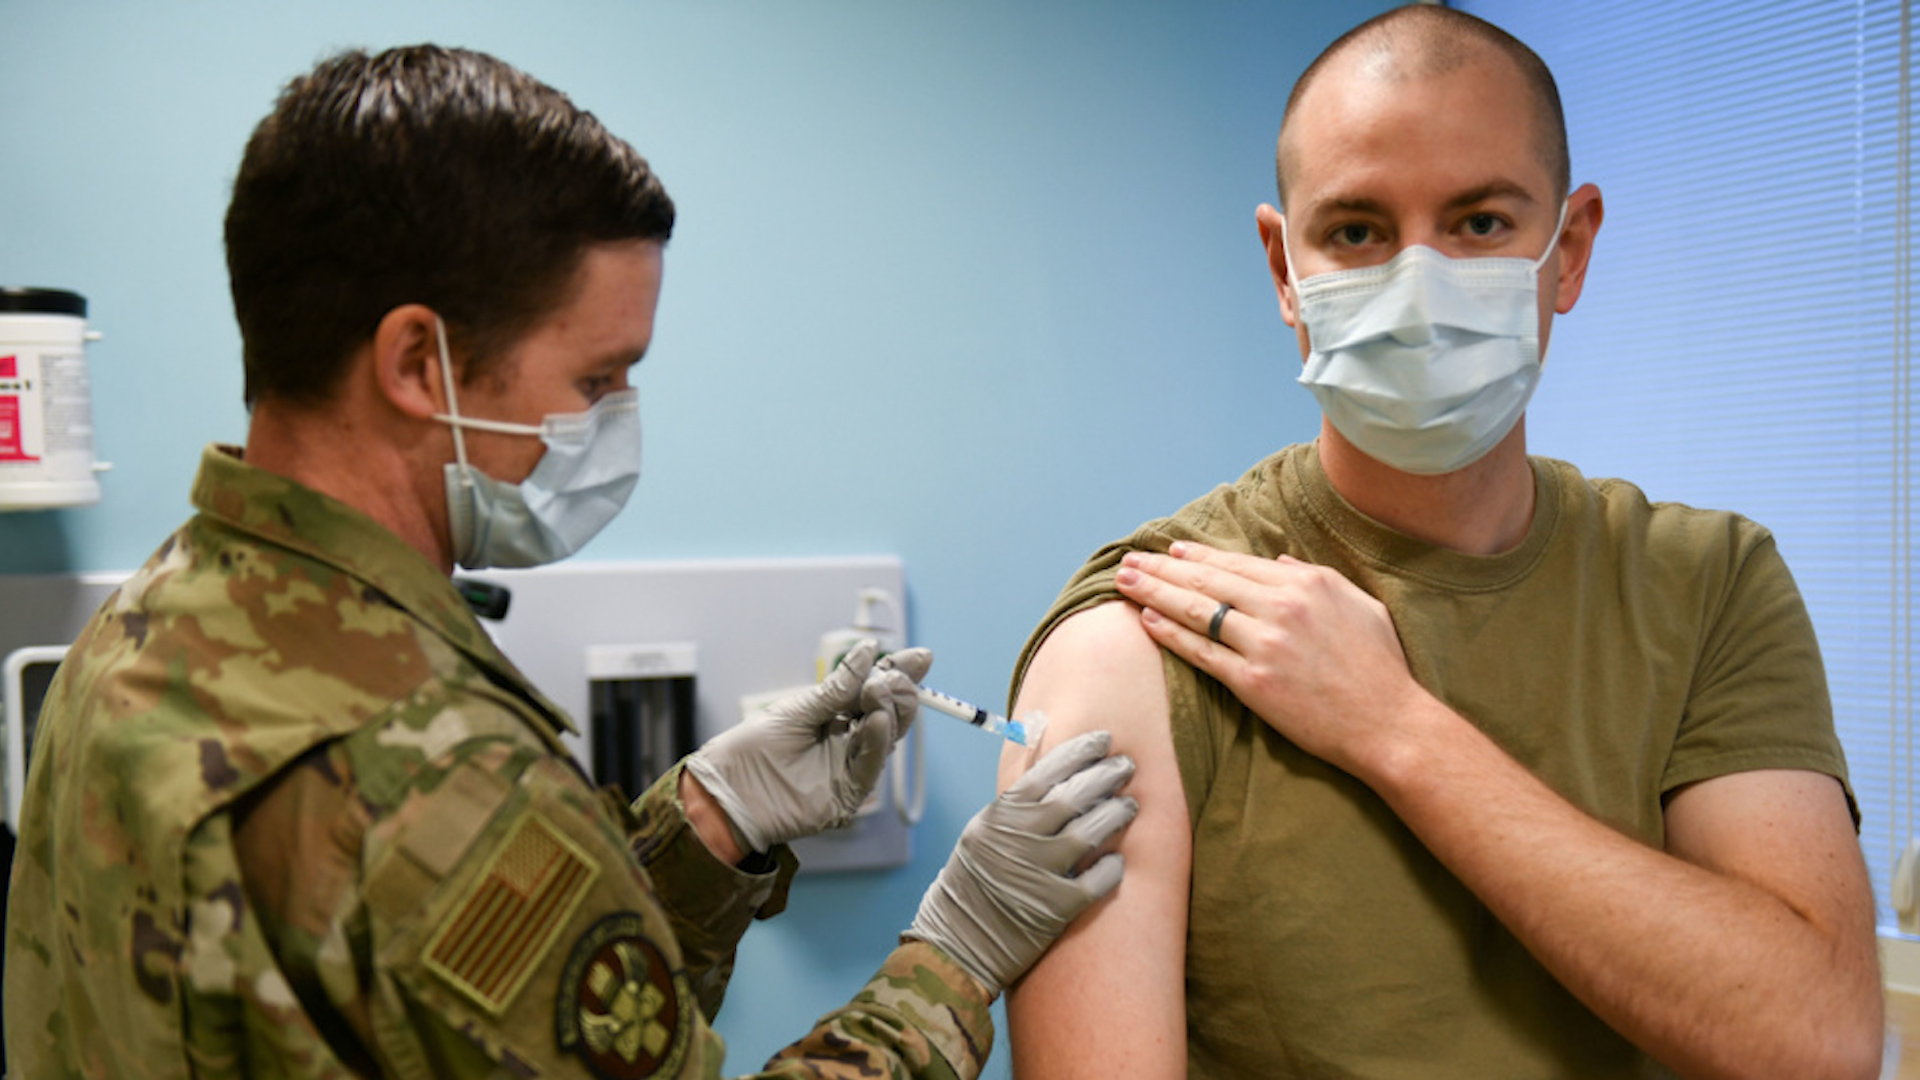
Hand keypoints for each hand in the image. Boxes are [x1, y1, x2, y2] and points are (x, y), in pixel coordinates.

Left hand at [685, 640, 931, 852]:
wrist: (727, 789)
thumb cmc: (752, 749)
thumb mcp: (797, 709)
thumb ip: (837, 688)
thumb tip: (869, 652)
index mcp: (838, 716)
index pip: (876, 691)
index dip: (899, 673)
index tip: (921, 657)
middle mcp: (849, 740)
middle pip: (890, 714)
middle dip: (898, 692)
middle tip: (891, 677)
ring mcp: (850, 767)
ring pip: (886, 738)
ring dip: (888, 711)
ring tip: (879, 691)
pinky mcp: (847, 795)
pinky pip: (871, 767)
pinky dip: (876, 742)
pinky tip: (875, 720)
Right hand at [905, 730, 1137, 996]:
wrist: (956, 942)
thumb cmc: (974, 881)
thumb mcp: (983, 832)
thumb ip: (1017, 801)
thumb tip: (1050, 759)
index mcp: (998, 816)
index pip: (1046, 772)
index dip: (1080, 752)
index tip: (1104, 740)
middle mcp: (1016, 840)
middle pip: (1071, 797)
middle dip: (1105, 776)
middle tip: (1127, 766)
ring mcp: (1035, 874)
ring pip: (1087, 834)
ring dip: (1115, 815)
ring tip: (1131, 806)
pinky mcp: (1053, 909)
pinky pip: (1093, 882)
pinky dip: (1110, 868)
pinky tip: (1118, 860)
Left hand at [1112, 540, 1423, 776]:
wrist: (1389, 723)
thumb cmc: (1381, 665)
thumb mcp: (1358, 603)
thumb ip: (1314, 576)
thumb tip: (1278, 561)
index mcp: (1305, 584)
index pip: (1236, 563)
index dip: (1197, 555)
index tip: (1170, 551)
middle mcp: (1280, 607)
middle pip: (1207, 580)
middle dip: (1162, 568)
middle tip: (1129, 560)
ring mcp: (1264, 644)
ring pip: (1195, 610)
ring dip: (1154, 593)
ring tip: (1125, 583)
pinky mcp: (1253, 681)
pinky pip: (1200, 652)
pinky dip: (1170, 633)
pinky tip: (1147, 620)